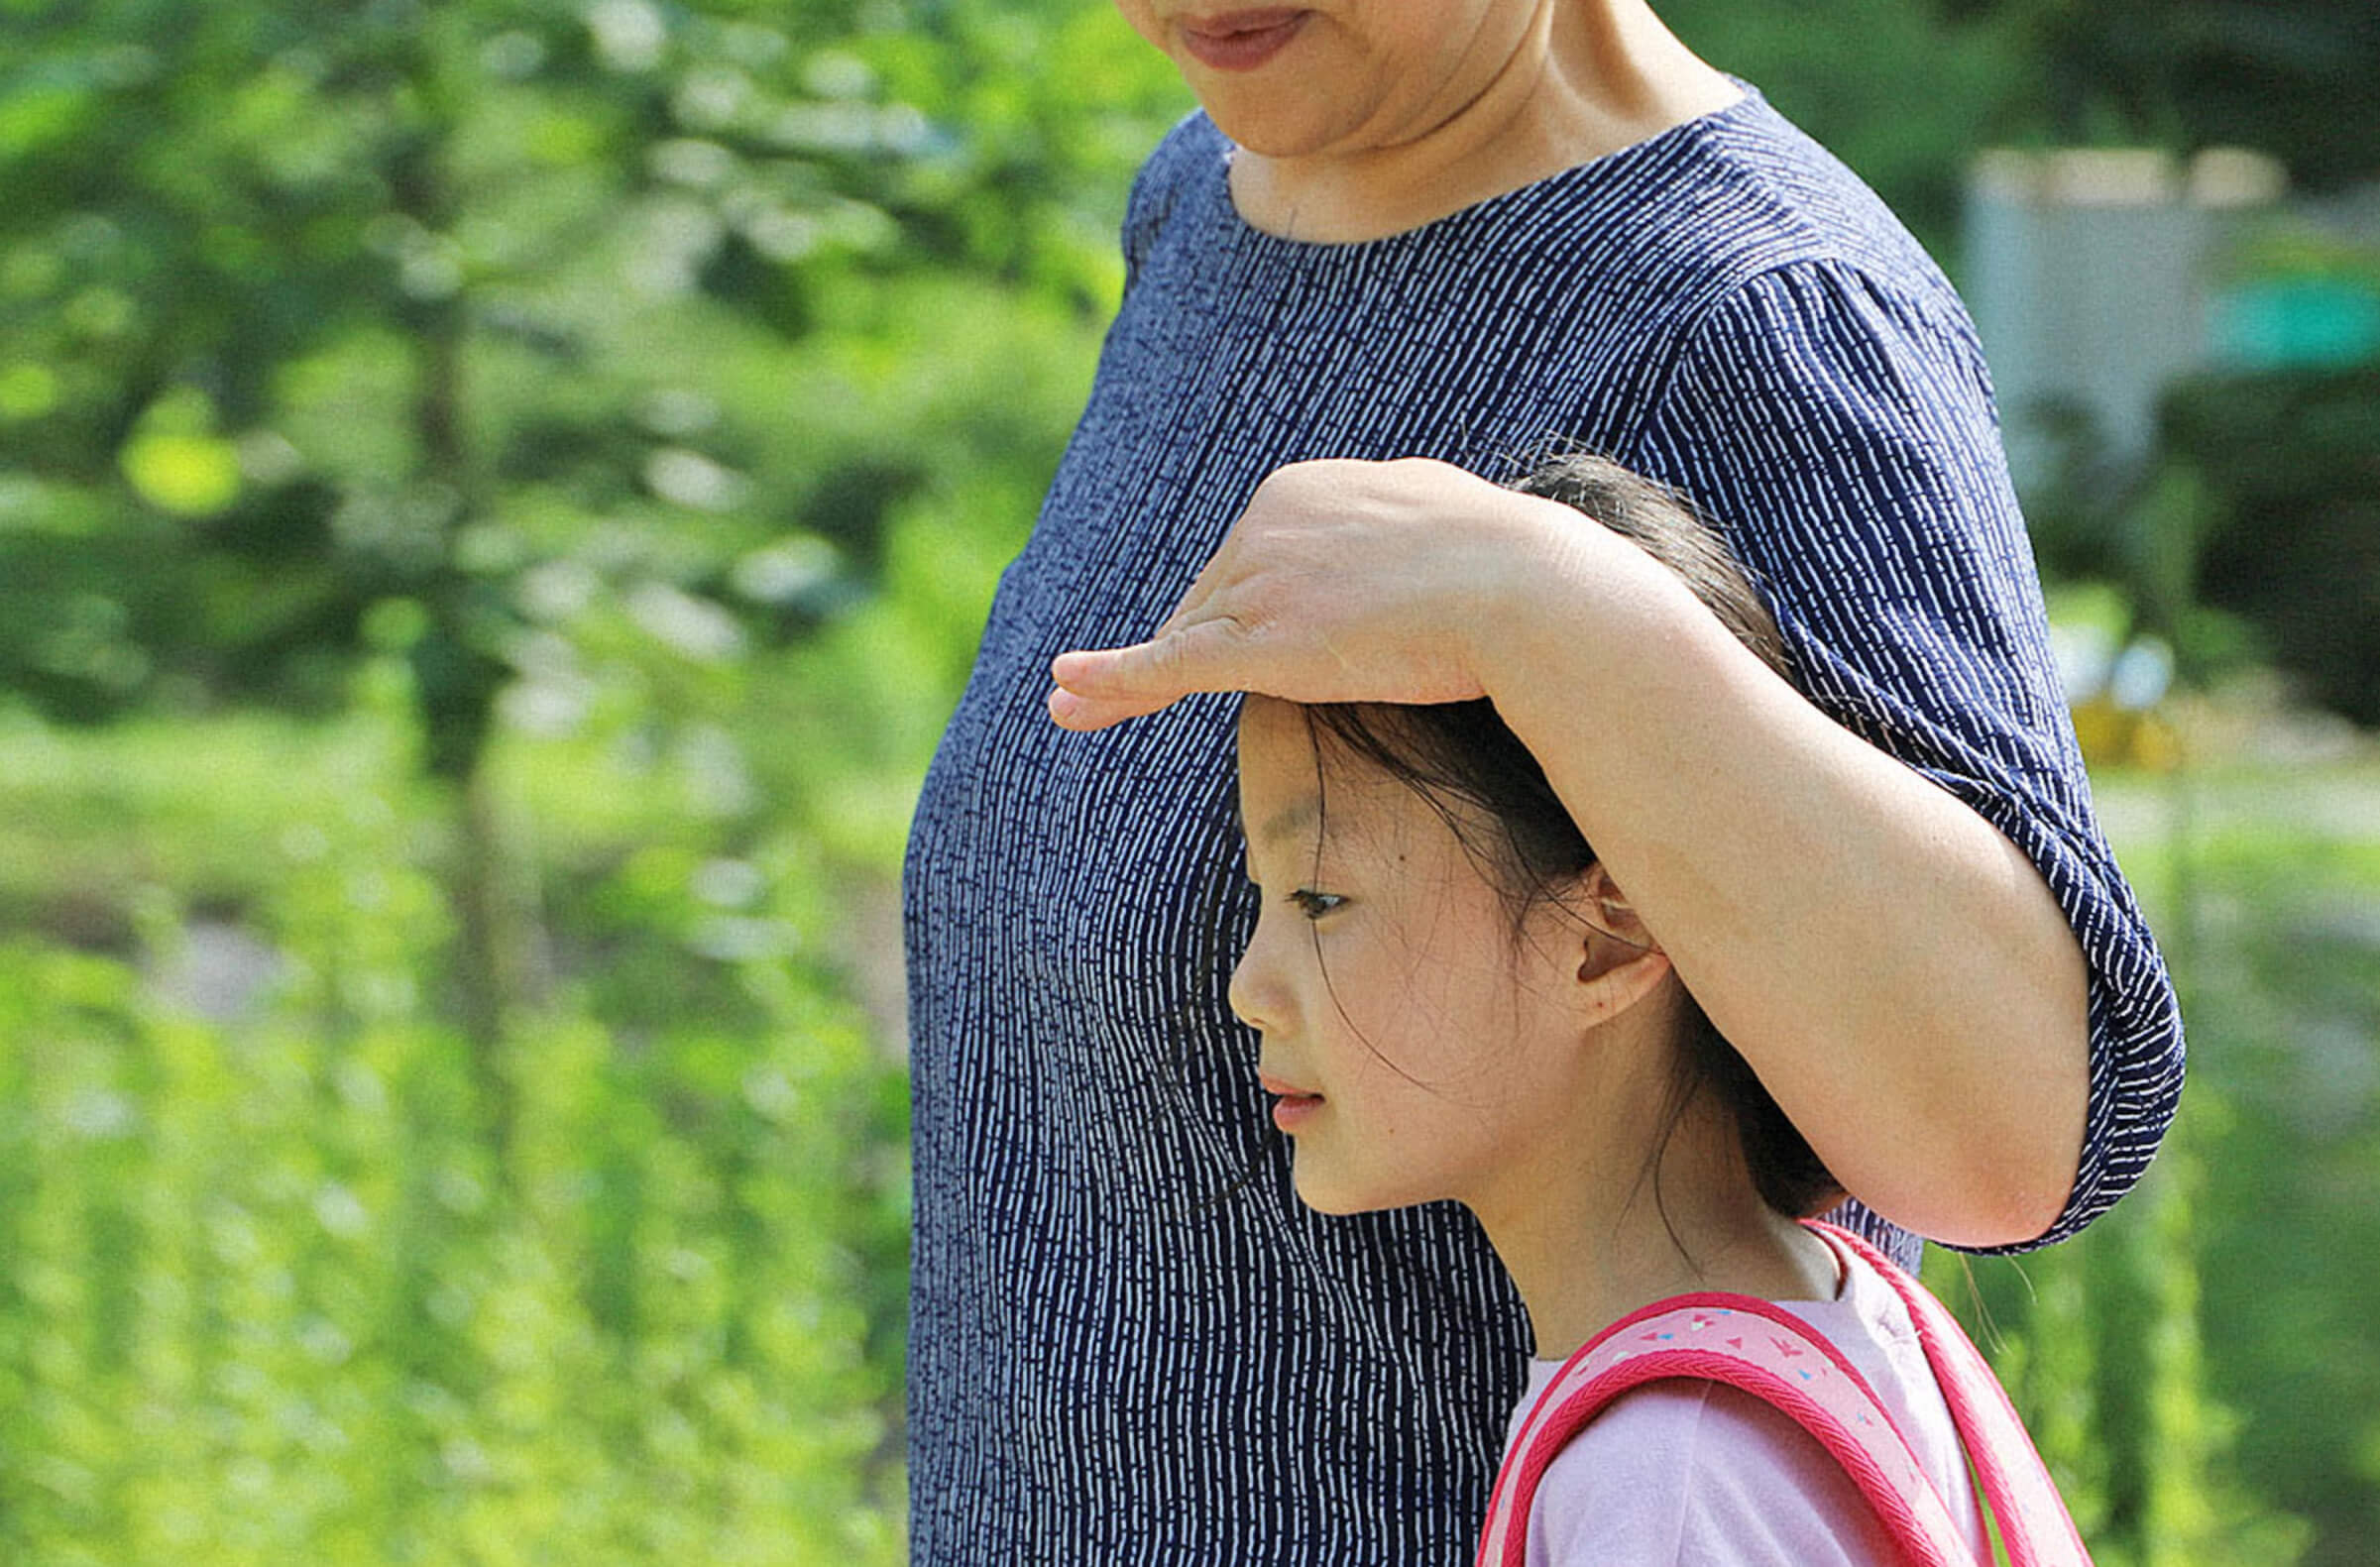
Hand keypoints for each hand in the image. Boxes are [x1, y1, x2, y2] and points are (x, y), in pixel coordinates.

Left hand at [1047, 456, 1555, 729]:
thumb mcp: (1437, 512)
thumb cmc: (1507, 561)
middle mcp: (1264, 526)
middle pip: (1211, 601)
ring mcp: (1257, 583)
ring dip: (1122, 678)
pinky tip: (1067, 697)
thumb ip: (1392, 520)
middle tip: (1136, 692)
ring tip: (1072, 706)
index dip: (1248, 611)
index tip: (1246, 648)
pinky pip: (1167, 667)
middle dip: (1189, 648)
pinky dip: (1113, 683)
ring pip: (1182, 638)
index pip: (1250, 560)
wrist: (1524, 590)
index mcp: (1299, 489)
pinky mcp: (1256, 643)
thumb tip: (1406, 524)